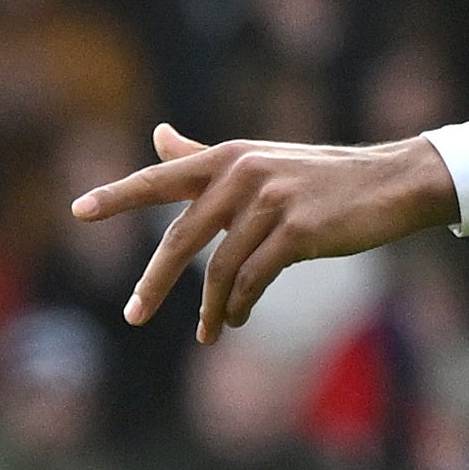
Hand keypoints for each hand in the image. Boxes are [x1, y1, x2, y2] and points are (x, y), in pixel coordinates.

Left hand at [66, 125, 455, 342]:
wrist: (390, 183)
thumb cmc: (320, 178)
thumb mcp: (258, 160)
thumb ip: (202, 157)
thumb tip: (157, 135)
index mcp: (227, 157)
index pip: (160, 178)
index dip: (117, 195)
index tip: (78, 209)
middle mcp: (243, 173)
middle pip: (181, 238)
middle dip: (155, 283)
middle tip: (134, 314)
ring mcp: (271, 201)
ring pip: (220, 269)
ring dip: (210, 308)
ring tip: (206, 333)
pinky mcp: (298, 230)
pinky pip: (254, 279)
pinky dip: (241, 306)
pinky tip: (237, 320)